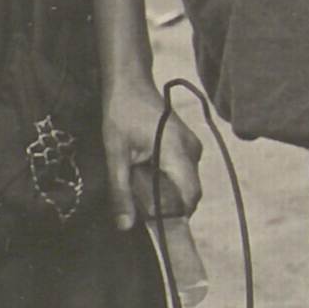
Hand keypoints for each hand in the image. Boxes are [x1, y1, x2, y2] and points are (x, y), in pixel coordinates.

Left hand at [120, 60, 228, 229]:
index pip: (190, 195)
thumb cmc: (122, 112)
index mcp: (178, 151)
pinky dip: (166, 178)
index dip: (175, 214)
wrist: (130, 81)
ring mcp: (192, 146)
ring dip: (164, 190)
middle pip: (188, 192)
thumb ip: (121, 190)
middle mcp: (193, 150)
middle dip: (166, 203)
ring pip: (184, 183)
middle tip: (138, 198)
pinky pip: (182, 172)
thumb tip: (125, 226)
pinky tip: (144, 169)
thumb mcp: (115, 153)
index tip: (153, 219)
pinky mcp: (187, 145)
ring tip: (138, 178)